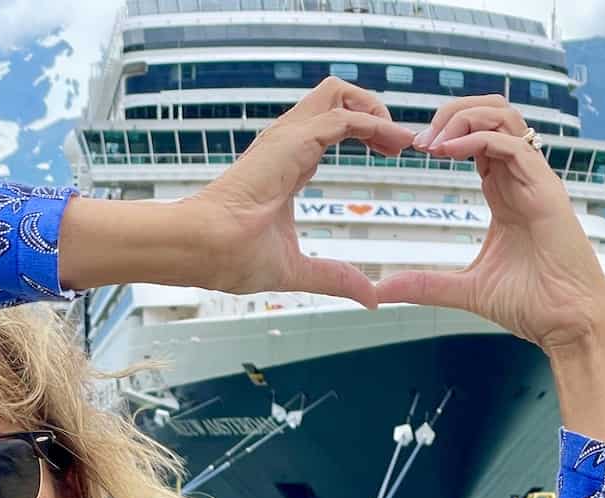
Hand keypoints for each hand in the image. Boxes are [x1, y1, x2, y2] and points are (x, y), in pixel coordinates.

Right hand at [184, 77, 417, 307]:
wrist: (204, 248)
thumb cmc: (233, 256)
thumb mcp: (299, 270)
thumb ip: (335, 277)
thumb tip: (368, 297)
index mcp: (287, 163)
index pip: (330, 126)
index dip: (364, 132)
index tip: (389, 153)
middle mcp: (287, 143)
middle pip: (335, 97)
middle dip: (373, 110)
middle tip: (399, 143)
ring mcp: (287, 138)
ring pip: (337, 93)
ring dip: (375, 110)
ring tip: (400, 141)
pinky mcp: (291, 143)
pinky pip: (341, 117)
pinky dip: (372, 123)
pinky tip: (391, 143)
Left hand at [373, 96, 604, 352]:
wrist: (569, 324)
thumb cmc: (532, 305)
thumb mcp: (465, 289)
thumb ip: (426, 285)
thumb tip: (383, 290)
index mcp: (505, 192)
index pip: (476, 137)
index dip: (444, 134)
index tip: (415, 152)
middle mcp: (521, 178)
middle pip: (489, 112)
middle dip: (451, 112)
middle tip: (419, 141)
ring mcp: (535, 180)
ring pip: (502, 116)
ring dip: (462, 117)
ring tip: (432, 143)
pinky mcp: (546, 190)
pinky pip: (512, 144)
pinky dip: (477, 139)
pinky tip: (448, 153)